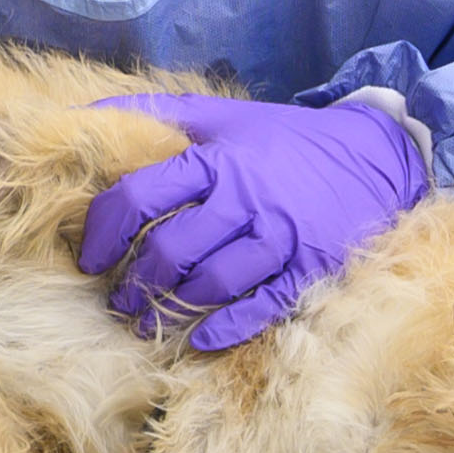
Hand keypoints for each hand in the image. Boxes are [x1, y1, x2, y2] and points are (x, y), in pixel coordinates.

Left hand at [78, 93, 427, 350]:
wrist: (375, 156)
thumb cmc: (283, 140)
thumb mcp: (222, 115)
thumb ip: (155, 113)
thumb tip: (78, 115)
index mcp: (216, 159)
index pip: (139, 197)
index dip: (103, 232)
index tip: (88, 257)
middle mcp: (245, 198)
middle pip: (170, 248)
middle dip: (133, 282)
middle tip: (116, 300)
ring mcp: (281, 237)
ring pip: (211, 282)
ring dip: (170, 309)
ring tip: (143, 322)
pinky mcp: (311, 269)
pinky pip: (262, 306)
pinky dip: (226, 327)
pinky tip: (198, 339)